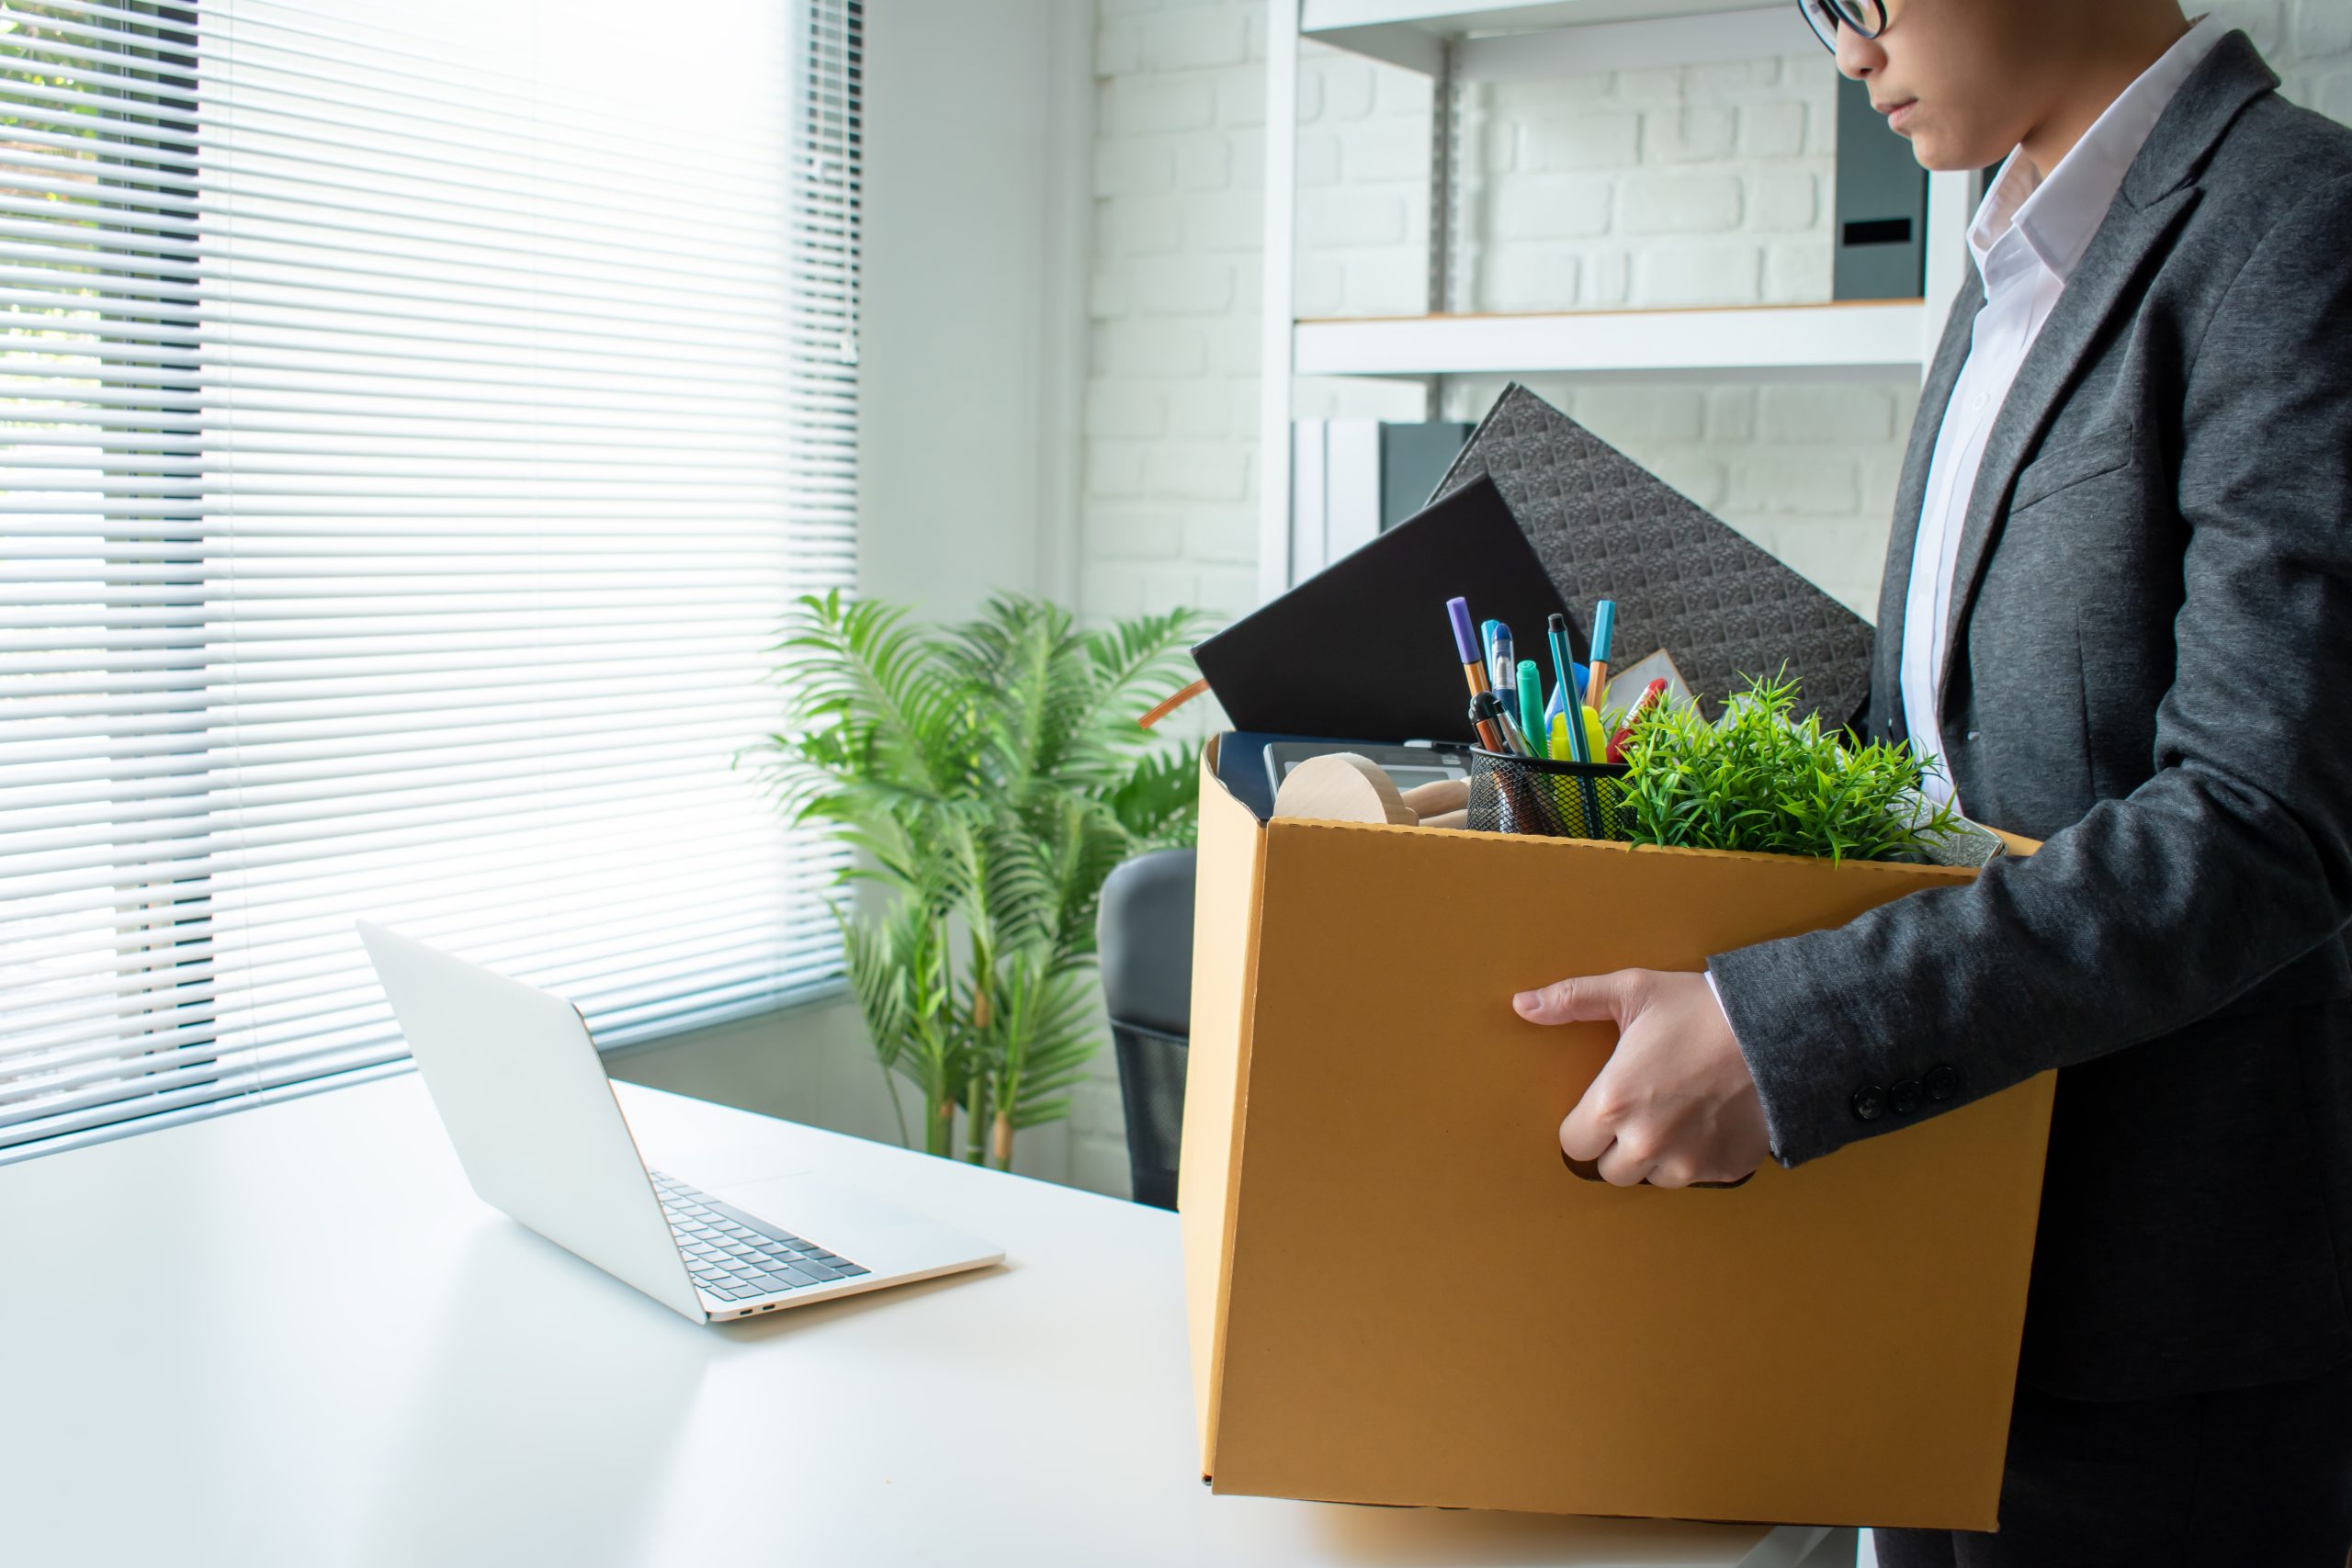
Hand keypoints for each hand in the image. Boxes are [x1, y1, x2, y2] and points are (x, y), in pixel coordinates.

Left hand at [1513, 969, 1770, 1187]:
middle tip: (1642, 1109)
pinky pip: (1697, 1178)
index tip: (1604, 1106)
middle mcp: (1646, 1143)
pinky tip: (1709, 1120)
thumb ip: (1572, 1000)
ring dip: (1656, 1157)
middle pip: (1610, 1170)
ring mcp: (1688, 1162)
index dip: (1585, 1125)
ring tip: (1677, 1113)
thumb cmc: (1700, 1008)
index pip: (1574, 1145)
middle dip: (1618, 1145)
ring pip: (1652, 1178)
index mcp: (1614, 1104)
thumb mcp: (1632, 991)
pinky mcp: (1724, 1170)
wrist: (1780, 1029)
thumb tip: (1522, 1005)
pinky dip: (1698, 1157)